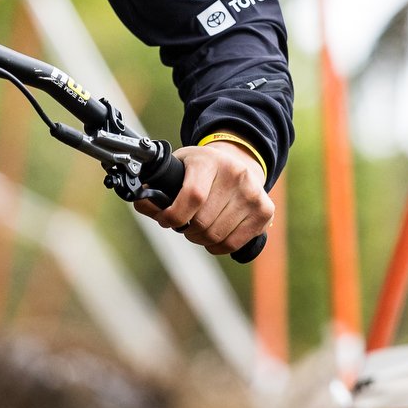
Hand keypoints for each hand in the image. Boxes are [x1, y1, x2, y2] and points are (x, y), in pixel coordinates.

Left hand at [136, 140, 271, 255]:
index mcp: (210, 160)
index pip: (192, 195)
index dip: (174, 216)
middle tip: (184, 224)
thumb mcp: (178, 168)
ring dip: (201, 239)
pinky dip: (217, 246)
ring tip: (199, 228)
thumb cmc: (202, 169)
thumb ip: (156, 189)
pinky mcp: (265, 211)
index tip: (167, 219)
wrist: (239, 161)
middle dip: (186, 230)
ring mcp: (253, 193)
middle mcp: (235, 174)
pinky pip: (233, 244)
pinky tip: (214, 235)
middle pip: (202, 222)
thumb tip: (142, 203)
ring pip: (216, 236)